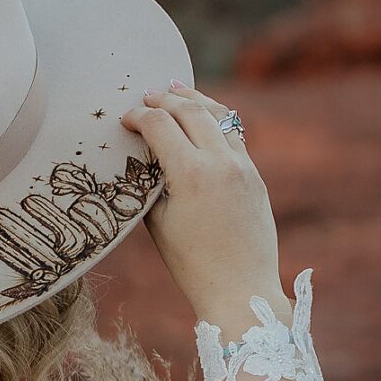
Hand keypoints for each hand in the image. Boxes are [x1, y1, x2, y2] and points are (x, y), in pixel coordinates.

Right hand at [121, 84, 285, 330]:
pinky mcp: (255, 176)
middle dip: (165, 99)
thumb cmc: (191, 265)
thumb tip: (145, 156)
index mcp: (191, 174)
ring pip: (219, 116)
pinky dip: (216, 120)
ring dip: (195, 99)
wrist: (241, 291)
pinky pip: (235, 136)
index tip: (126, 119)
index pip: (160, 125)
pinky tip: (205, 118)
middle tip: (147, 96)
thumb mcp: (158, 222)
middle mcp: (221, 163)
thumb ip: (151, 182)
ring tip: (177, 89)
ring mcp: (243, 167)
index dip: (139, 116)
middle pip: (190, 110)